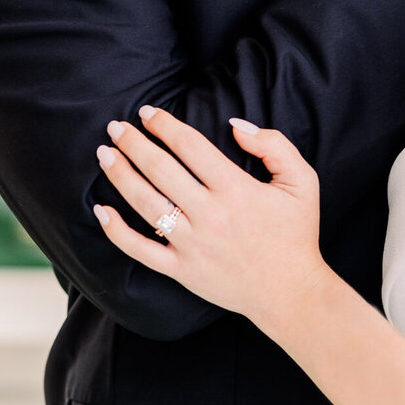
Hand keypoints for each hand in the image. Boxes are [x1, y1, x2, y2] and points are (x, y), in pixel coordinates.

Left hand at [93, 106, 326, 338]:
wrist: (290, 291)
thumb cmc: (296, 234)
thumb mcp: (302, 182)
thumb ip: (274, 145)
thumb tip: (235, 126)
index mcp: (237, 189)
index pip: (190, 146)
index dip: (164, 125)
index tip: (147, 112)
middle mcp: (210, 214)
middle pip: (160, 169)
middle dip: (133, 143)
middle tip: (116, 127)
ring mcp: (192, 244)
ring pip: (145, 203)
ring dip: (120, 175)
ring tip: (105, 154)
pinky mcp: (181, 270)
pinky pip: (140, 250)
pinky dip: (117, 231)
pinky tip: (101, 211)